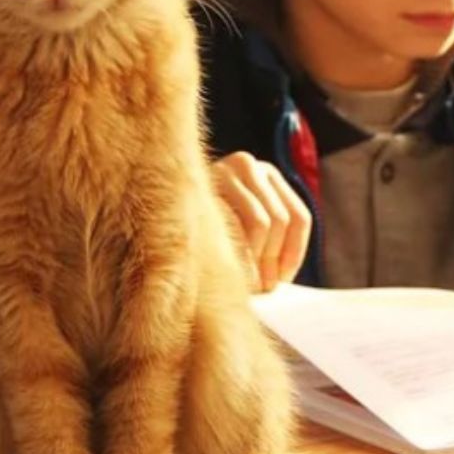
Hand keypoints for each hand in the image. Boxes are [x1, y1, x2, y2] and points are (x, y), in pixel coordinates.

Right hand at [211, 152, 311, 290]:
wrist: (155, 208)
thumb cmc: (206, 231)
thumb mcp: (243, 229)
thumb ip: (266, 243)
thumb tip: (282, 280)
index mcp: (267, 175)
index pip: (299, 217)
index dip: (294, 253)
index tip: (283, 281)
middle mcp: (248, 164)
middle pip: (280, 219)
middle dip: (274, 259)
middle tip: (264, 289)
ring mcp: (226, 169)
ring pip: (263, 221)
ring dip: (259, 260)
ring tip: (249, 286)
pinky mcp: (205, 182)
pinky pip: (234, 221)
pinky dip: (240, 253)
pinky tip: (234, 276)